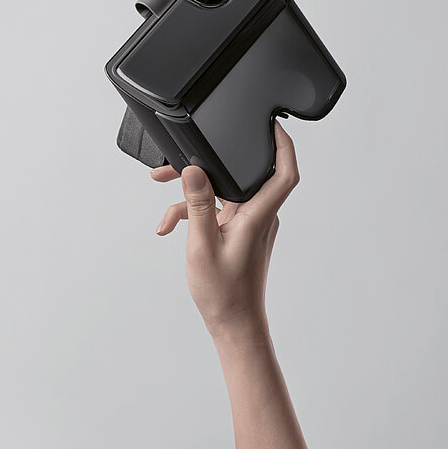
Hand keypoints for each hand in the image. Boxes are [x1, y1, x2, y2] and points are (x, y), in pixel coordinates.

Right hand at [151, 120, 299, 337]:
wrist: (233, 326)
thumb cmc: (224, 294)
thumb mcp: (202, 245)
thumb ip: (197, 205)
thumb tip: (195, 171)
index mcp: (259, 215)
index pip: (285, 171)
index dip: (284, 143)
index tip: (272, 123)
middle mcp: (259, 215)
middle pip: (238, 176)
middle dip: (205, 167)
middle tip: (174, 164)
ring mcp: (250, 224)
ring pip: (222, 194)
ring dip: (191, 196)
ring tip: (162, 200)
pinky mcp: (240, 233)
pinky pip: (217, 211)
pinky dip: (194, 215)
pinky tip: (170, 227)